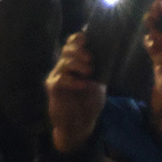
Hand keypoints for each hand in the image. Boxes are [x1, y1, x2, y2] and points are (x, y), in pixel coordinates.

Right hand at [45, 33, 104, 154]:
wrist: (79, 124)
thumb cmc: (89, 102)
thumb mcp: (99, 83)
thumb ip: (100, 70)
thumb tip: (109, 55)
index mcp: (75, 62)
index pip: (73, 43)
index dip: (79, 38)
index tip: (89, 37)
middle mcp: (64, 66)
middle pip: (67, 49)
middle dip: (79, 50)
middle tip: (91, 59)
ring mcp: (57, 75)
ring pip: (65, 62)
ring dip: (78, 65)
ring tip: (89, 72)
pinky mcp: (53, 87)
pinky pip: (61, 78)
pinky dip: (73, 80)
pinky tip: (83, 84)